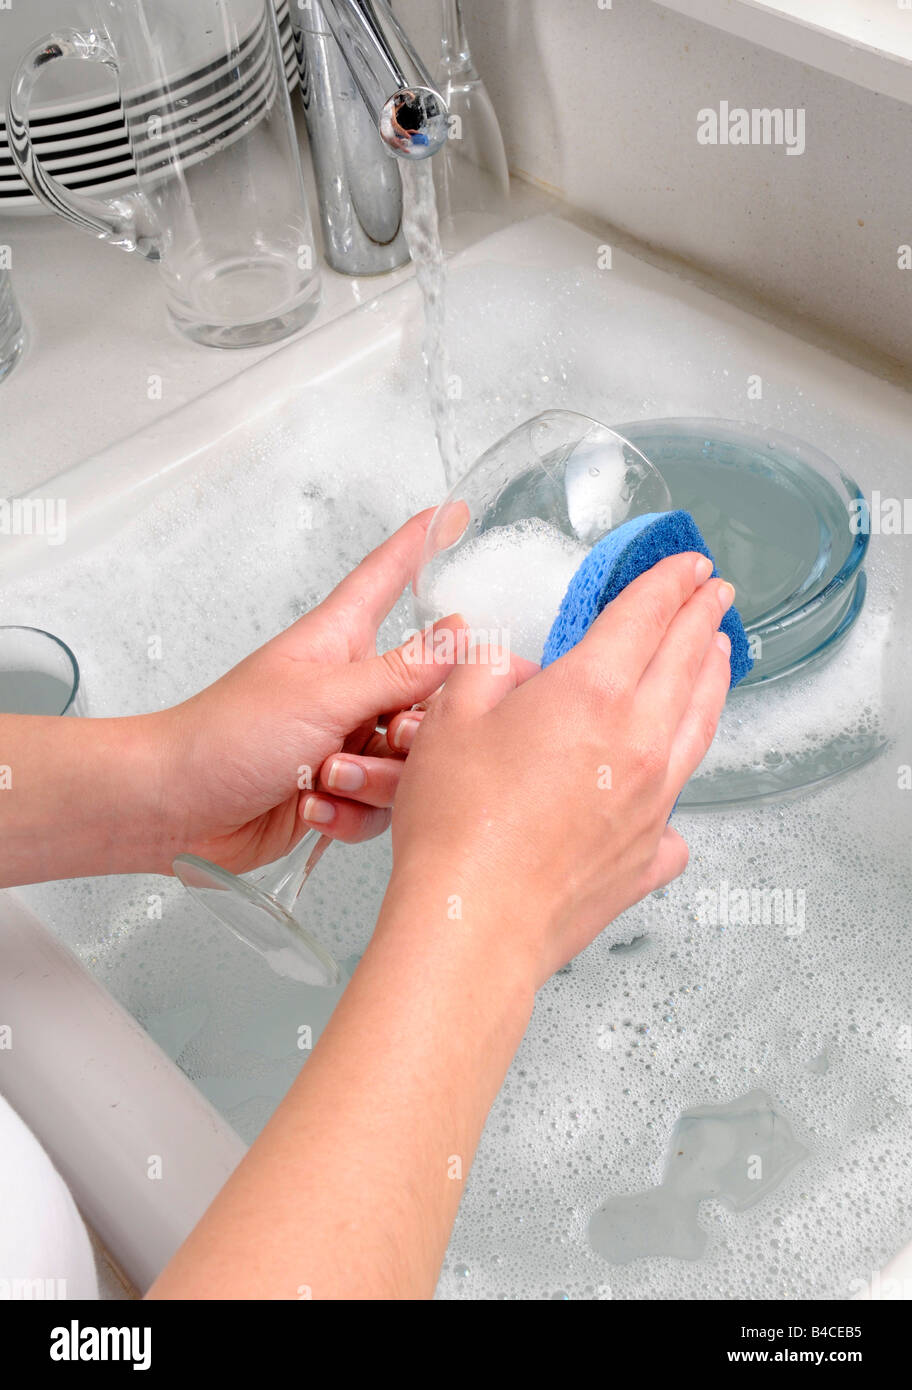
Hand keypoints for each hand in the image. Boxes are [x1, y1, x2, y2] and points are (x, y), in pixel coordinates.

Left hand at [159, 512, 462, 875]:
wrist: (175, 809)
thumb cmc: (225, 737)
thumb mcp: (322, 697)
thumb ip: (399, 672)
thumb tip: (461, 635)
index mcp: (339, 641)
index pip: (389, 577)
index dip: (421, 544)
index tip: (455, 513)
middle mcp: (349, 686)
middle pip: (428, 691)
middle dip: (414, 728)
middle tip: (385, 735)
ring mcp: (346, 738)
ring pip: (411, 758)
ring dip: (374, 779)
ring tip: (327, 776)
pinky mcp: (341, 788)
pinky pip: (383, 804)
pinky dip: (352, 813)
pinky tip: (313, 807)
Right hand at [386, 553, 734, 986]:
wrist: (474, 922)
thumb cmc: (456, 824)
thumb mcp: (449, 718)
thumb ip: (485, 669)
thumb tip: (508, 659)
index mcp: (592, 693)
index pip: (646, 617)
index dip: (669, 582)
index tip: (688, 563)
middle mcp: (638, 741)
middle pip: (686, 663)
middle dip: (702, 619)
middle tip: (714, 594)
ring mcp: (652, 801)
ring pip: (698, 726)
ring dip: (712, 683)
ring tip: (719, 658)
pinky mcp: (648, 854)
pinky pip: (676, 809)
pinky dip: (677, 782)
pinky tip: (668, 782)